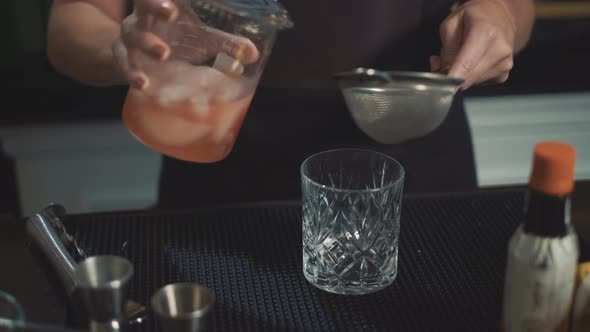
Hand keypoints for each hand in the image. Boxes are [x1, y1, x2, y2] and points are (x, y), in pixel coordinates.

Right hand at [112, 0, 259, 89]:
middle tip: (171, 12)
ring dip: (147, 42)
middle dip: (155, 5)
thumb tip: (253, 53)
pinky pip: (123, 62)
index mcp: (165, 6)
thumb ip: (226, 44)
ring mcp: (131, 35)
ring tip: (163, 53)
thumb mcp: (202, 40)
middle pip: (143, 2)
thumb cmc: (175, 39)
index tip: (178, 1)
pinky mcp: (122, 55)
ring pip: (132, 32)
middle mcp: (145, 16)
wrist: (138, 55)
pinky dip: (132, 72)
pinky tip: (142, 83)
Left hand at [430, 0, 516, 88]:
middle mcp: (499, 51)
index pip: (465, 66)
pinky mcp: (503, 75)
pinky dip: (468, 76)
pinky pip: (477, 83)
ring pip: (469, 83)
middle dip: (449, 74)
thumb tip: (445, 72)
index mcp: (485, 33)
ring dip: (459, 74)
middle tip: (442, 61)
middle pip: (466, 78)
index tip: (439, 83)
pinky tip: (469, 62)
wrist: (500, 16)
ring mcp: (504, 65)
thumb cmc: (475, 17)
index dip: (449, 78)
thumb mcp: (452, 23)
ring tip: (458, 57)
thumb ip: (447, 49)